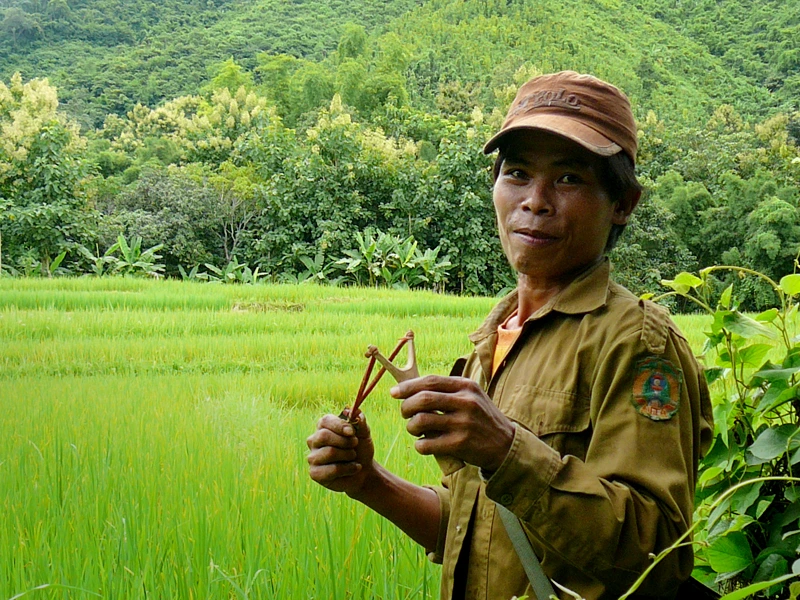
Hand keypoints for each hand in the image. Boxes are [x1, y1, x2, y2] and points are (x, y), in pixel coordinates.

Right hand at [307, 411, 376, 498]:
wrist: (365, 471)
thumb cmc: (361, 449)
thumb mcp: (364, 433)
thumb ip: (361, 421)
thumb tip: (357, 412)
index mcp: (324, 427)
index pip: (325, 421)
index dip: (339, 425)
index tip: (352, 432)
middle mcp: (314, 441)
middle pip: (323, 436)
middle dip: (344, 441)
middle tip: (355, 445)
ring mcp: (313, 457)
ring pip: (329, 452)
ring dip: (348, 455)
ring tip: (353, 457)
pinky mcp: (315, 473)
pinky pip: (332, 469)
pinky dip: (348, 469)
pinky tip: (354, 468)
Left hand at [391, 376, 514, 473]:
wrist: (506, 445)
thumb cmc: (481, 419)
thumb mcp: (471, 397)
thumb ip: (447, 391)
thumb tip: (411, 389)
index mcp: (467, 387)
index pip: (431, 381)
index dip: (408, 386)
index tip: (394, 392)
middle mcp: (466, 402)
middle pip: (423, 399)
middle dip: (406, 406)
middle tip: (404, 413)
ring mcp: (464, 424)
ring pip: (421, 421)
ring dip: (411, 426)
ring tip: (414, 429)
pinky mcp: (460, 445)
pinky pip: (427, 444)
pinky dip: (419, 445)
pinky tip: (423, 444)